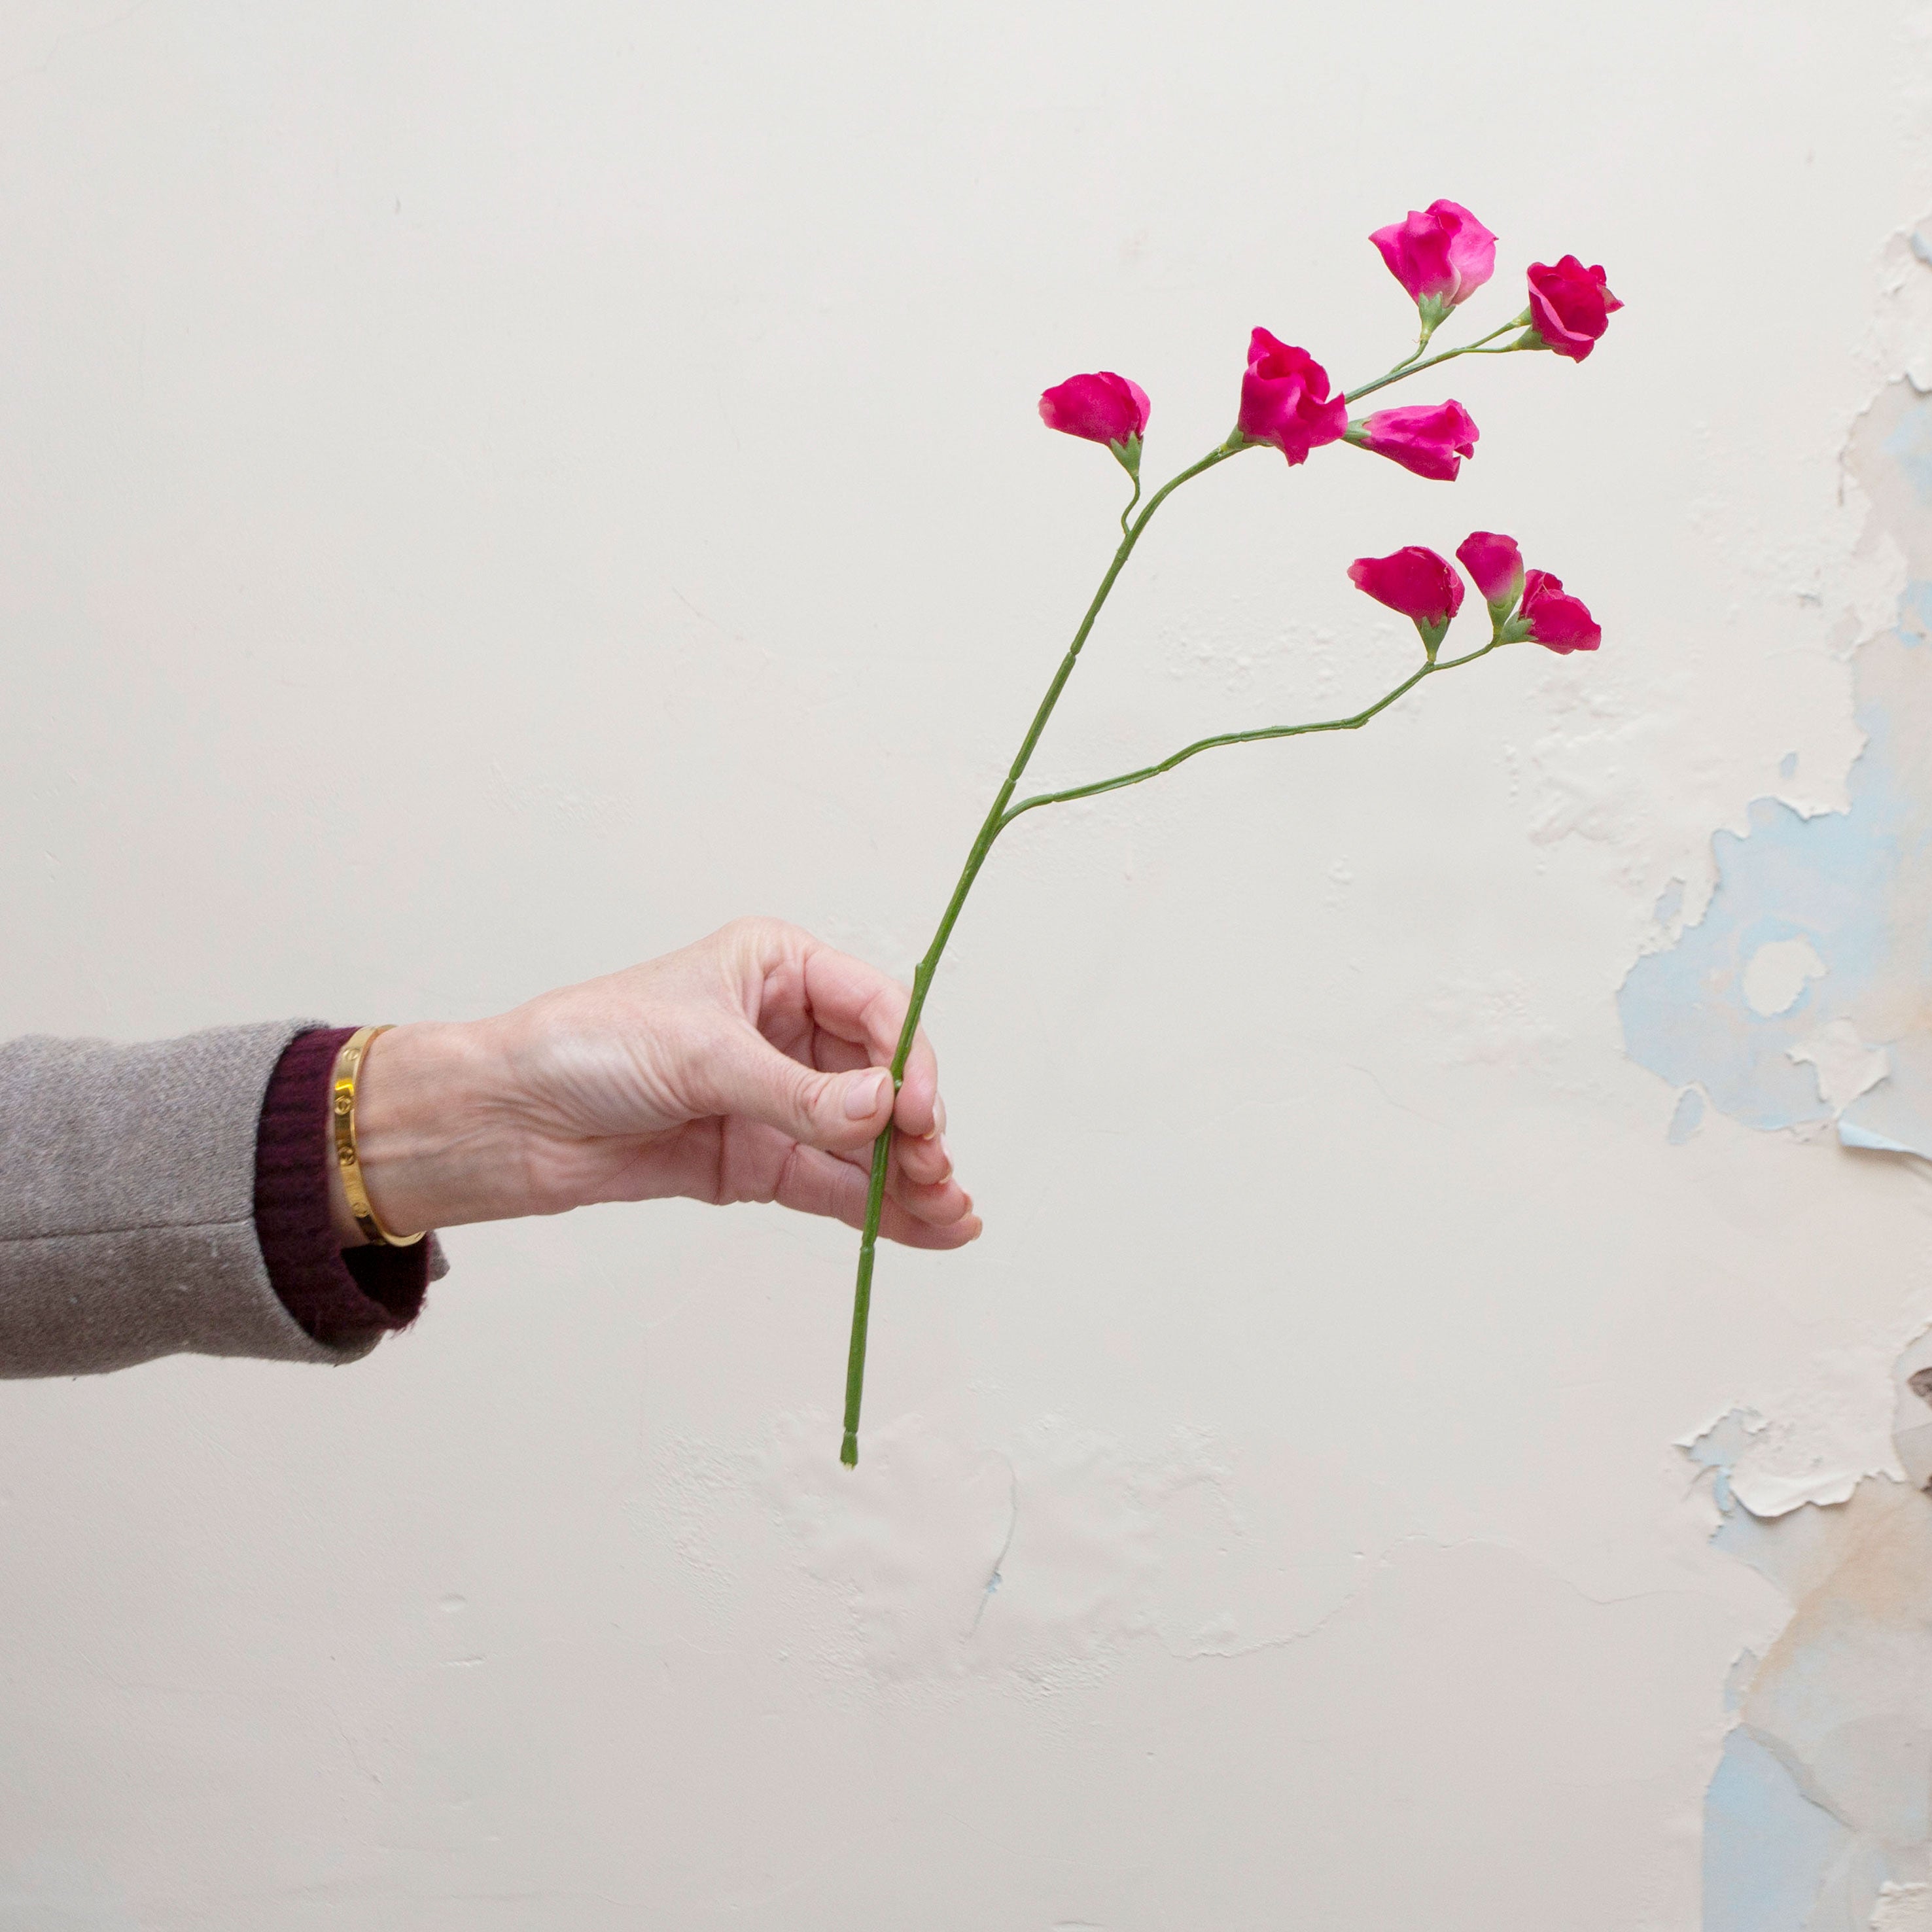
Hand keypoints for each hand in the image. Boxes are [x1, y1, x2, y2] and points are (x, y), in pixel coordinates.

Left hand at [333, 919, 979, 1251]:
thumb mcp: (701, 1054)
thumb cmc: (585, 1047)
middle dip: (915, 1128)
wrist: (507, 1119)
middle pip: (880, 1080)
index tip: (916, 1110)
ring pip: (863, 1141)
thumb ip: (798, 1093)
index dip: (907, 1059)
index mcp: (778, 968)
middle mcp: (787, 1030)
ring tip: (951, 1212)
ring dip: (909, 1176)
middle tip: (936, 1170)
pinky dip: (877, 1207)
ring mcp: (775, 1100)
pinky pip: (831, 1184)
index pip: (874, 1008)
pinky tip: (929, 1225)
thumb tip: (882, 1113)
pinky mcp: (756, 1161)